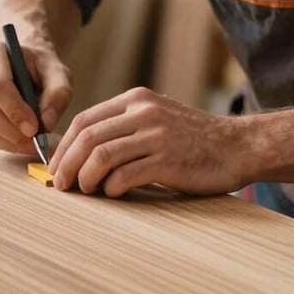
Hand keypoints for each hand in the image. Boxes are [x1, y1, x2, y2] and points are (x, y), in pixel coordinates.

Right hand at [0, 40, 72, 153]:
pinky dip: (2, 142)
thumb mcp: (59, 74)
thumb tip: (46, 124)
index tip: (35, 128)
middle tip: (35, 141)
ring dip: (9, 141)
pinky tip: (20, 140)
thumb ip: (58, 95)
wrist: (26, 64)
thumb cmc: (42, 67)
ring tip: (32, 143)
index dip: (16, 111)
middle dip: (12, 132)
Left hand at [48, 87, 247, 196]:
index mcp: (136, 99)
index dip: (63, 145)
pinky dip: (112, 188)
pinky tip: (114, 193)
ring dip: (86, 178)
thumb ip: (124, 126)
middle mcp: (143, 112)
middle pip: (88, 137)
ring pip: (101, 156)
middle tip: (60, 184)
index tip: (55, 166)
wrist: (238, 147)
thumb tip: (81, 152)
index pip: (85, 119)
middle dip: (66, 163)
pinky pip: (126, 175)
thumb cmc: (193, 140)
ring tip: (85, 191)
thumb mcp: (156, 118)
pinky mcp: (168, 160)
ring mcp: (156, 135)